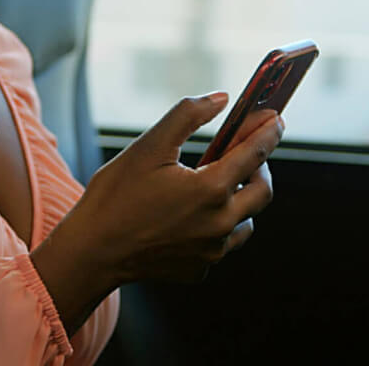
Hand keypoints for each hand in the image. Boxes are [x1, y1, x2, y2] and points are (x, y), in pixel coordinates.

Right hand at [70, 93, 282, 286]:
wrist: (93, 249)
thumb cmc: (117, 194)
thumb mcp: (148, 145)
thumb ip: (187, 115)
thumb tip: (220, 99)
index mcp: (210, 190)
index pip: (254, 154)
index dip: (267, 132)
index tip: (275, 118)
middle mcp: (219, 224)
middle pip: (263, 191)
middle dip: (260, 165)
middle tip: (246, 149)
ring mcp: (211, 251)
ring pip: (245, 220)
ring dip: (240, 198)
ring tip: (217, 181)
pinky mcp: (200, 268)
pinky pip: (222, 242)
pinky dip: (217, 223)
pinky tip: (193, 212)